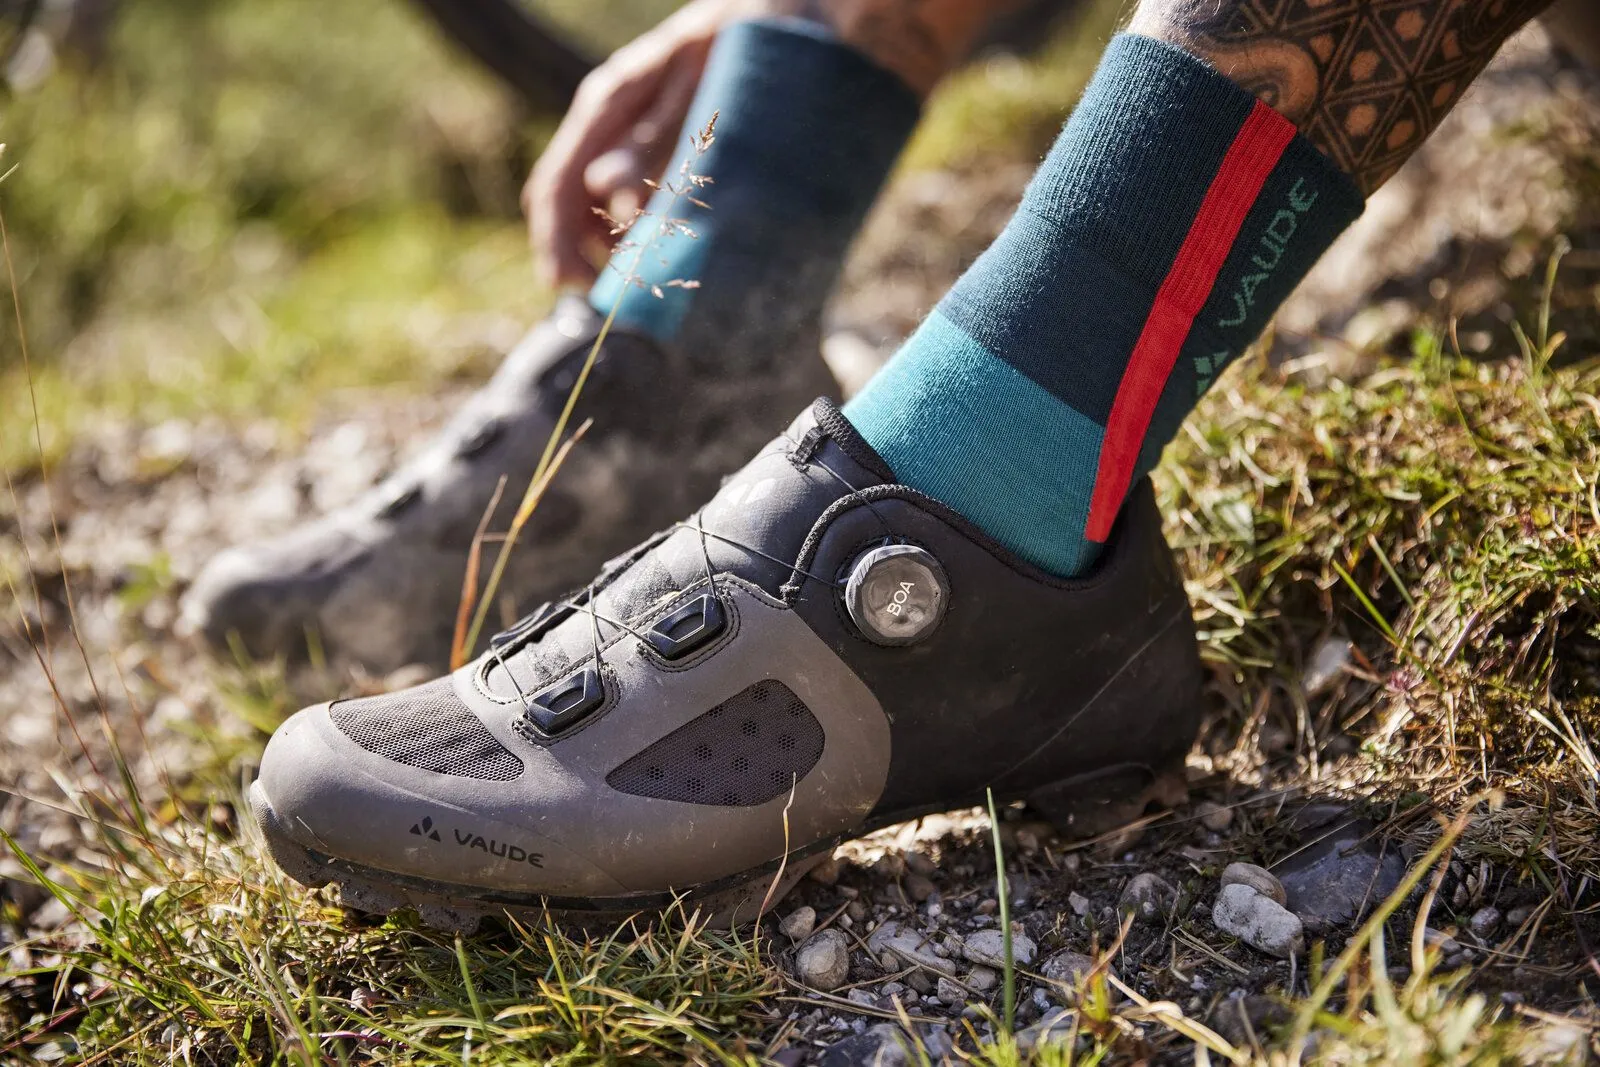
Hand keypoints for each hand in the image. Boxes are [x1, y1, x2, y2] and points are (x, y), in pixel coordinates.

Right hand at [524, 0, 736, 288]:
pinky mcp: (657, 146)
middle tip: (607, 297)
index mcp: (608, 102)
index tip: (570, 285)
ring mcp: (629, 132)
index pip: (556, 184)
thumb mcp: (700, 91)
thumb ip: (653, 140)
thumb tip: (608, 193)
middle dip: (576, 254)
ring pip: (594, 204)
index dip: (556, 241)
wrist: (787, 21)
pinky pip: (628, 197)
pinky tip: (656, 251)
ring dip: (606, 246)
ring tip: (638, 279)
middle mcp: (609, 119)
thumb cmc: (744, 47)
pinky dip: (635, 231)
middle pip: (565, 199)